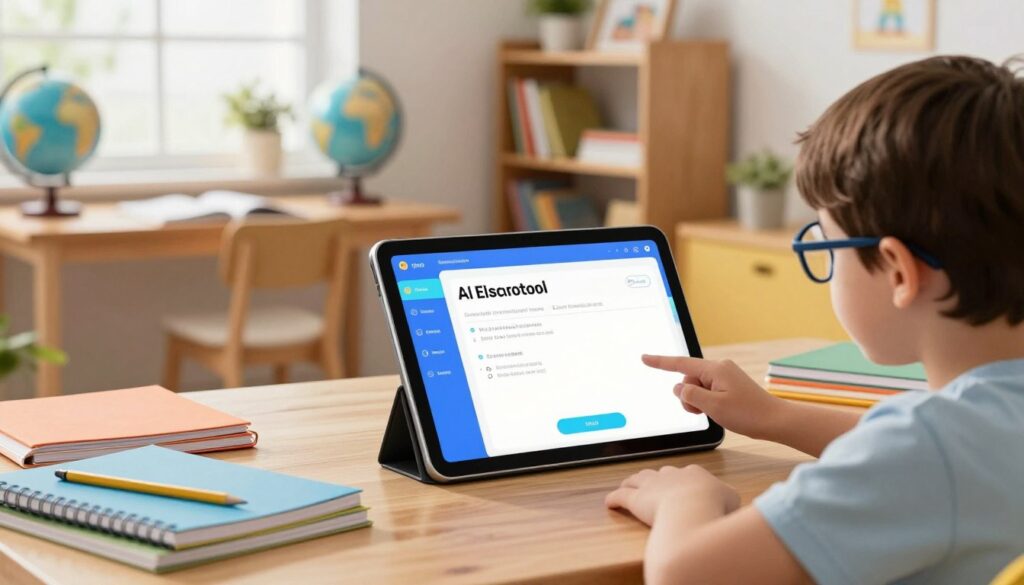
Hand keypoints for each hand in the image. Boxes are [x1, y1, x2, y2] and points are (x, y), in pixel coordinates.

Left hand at [605, 464, 739, 526]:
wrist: (693, 509)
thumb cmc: (714, 505)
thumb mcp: (732, 499)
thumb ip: (728, 498)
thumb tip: (728, 501)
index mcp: (694, 473)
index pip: (688, 474)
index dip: (684, 482)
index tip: (684, 488)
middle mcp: (671, 475)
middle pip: (661, 474)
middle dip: (657, 479)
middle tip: (654, 486)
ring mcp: (652, 486)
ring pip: (638, 479)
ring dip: (633, 482)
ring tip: (629, 485)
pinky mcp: (636, 500)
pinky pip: (621, 496)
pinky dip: (614, 499)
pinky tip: (609, 503)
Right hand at [642, 354, 788, 439]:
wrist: (775, 421)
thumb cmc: (748, 414)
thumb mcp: (713, 407)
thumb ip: (690, 396)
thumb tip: (678, 388)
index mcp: (715, 369)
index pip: (681, 364)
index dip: (660, 362)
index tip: (645, 358)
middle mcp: (719, 368)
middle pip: (688, 380)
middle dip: (689, 397)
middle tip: (703, 412)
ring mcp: (725, 376)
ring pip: (697, 388)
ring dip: (698, 402)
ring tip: (714, 413)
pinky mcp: (729, 385)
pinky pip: (707, 391)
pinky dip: (707, 402)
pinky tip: (719, 411)